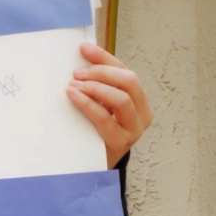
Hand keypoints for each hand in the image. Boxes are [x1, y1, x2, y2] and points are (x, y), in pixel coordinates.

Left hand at [67, 42, 153, 168]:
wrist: (94, 167)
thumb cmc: (95, 133)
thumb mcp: (99, 107)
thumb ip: (96, 88)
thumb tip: (78, 61)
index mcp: (139, 99)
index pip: (124, 71)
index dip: (104, 58)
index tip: (83, 48)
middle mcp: (142, 113)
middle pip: (129, 81)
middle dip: (102, 72)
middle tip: (77, 73)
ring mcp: (134, 129)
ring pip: (121, 99)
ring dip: (96, 87)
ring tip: (73, 85)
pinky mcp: (120, 143)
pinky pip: (105, 119)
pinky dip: (88, 105)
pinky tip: (74, 97)